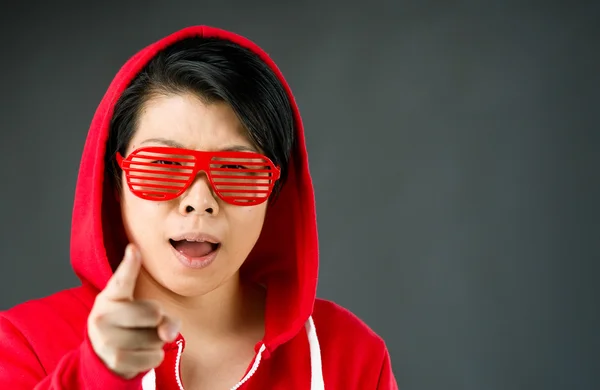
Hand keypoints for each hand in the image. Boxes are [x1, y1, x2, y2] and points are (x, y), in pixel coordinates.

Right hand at [87, 244, 180, 378]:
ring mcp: (106, 339)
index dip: (130, 264)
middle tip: (145, 323)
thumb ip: (162, 315)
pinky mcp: (114, 360)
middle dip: (158, 319)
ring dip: (157, 341)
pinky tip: (139, 353)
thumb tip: (168, 334)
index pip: (122, 280)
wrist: (103, 357)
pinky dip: (154, 356)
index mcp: (110, 296)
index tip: (134, 249)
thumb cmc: (129, 325)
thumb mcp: (141, 311)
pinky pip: (154, 356)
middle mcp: (102, 315)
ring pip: (156, 338)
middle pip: (154, 312)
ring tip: (140, 339)